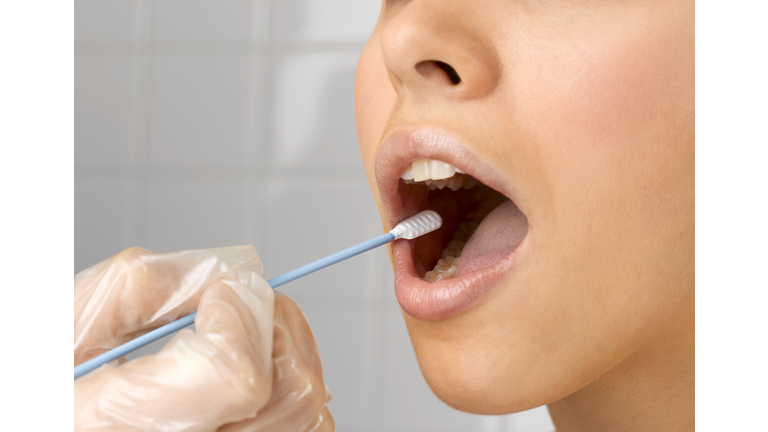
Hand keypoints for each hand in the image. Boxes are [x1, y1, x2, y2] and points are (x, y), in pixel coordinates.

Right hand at [74, 246, 332, 431]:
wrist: (61, 423)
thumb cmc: (49, 391)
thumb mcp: (62, 328)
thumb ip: (142, 286)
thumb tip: (228, 274)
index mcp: (117, 426)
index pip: (234, 372)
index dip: (237, 314)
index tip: (216, 293)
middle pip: (292, 393)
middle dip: (277, 326)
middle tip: (241, 304)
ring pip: (310, 415)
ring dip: (291, 355)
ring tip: (247, 336)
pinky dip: (291, 391)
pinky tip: (253, 376)